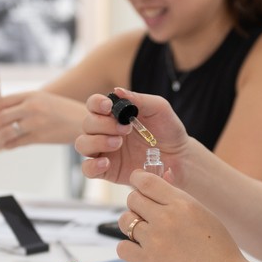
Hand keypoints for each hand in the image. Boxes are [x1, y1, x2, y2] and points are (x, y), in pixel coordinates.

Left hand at [0, 91, 82, 147]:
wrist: (84, 121)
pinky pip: (17, 143)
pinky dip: (8, 145)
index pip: (1, 101)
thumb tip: (3, 111)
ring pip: (6, 132)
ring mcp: (36, 123)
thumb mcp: (43, 99)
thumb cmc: (63, 110)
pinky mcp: (40, 137)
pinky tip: (7, 146)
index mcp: (31, 95)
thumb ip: (24, 103)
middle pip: (0, 117)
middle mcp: (32, 107)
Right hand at [75, 88, 189, 186]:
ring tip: (118, 143)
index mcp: (114, 114)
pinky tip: (106, 163)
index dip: (96, 103)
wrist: (180, 156)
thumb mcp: (158, 109)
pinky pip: (88, 169)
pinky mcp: (107, 171)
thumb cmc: (168, 129)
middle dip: (103, 125)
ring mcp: (104, 151)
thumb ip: (139, 99)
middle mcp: (105, 131)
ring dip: (97, 141)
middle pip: (87, 124)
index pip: (94, 105)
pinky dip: (92, 165)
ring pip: (82, 144)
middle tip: (125, 129)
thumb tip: (117, 91)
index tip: (108, 106)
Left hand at [115, 170, 249, 261]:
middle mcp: (166, 219)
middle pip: (132, 199)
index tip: (136, 183)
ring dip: (132, 225)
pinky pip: (123, 247)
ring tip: (146, 234)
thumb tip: (157, 184)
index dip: (137, 179)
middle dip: (136, 204)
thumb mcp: (203, 214)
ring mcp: (155, 241)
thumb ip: (178, 200)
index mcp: (182, 204)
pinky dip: (129, 248)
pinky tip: (141, 250)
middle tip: (144, 213)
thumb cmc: (218, 249)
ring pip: (125, 222)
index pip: (147, 181)